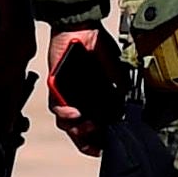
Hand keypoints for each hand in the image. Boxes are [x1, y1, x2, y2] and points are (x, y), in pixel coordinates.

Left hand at [44, 23, 111, 153]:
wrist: (81, 29)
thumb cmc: (97, 45)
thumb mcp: (115, 70)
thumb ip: (118, 89)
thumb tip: (123, 107)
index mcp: (94, 97)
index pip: (95, 124)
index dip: (99, 139)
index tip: (105, 147)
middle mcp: (78, 99)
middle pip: (78, 130)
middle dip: (87, 139)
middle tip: (97, 141)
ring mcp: (65, 95)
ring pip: (66, 123)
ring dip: (77, 129)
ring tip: (86, 126)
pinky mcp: (54, 88)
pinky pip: (56, 107)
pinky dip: (65, 114)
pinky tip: (76, 113)